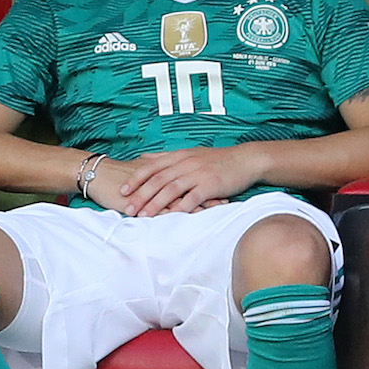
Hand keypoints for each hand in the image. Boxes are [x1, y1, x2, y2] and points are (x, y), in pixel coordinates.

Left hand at [114, 144, 265, 216]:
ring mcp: (198, 174)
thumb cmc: (219, 159)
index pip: (152, 168)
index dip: (135, 179)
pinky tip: (172, 217)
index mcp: (179, 156)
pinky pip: (193, 198)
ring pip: (171, 189)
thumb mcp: (190, 152)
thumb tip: (143, 158)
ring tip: (144, 216)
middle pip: (158, 180)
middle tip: (127, 209)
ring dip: (156, 204)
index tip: (122, 191)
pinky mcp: (211, 185)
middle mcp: (186, 163)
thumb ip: (166, 156)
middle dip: (141, 195)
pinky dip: (181, 207)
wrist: (246, 160)